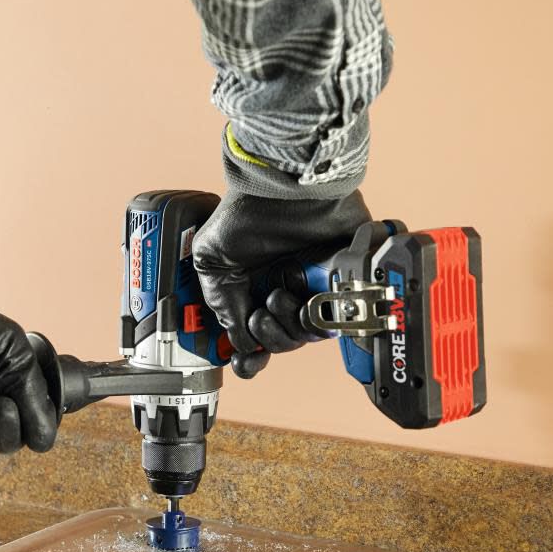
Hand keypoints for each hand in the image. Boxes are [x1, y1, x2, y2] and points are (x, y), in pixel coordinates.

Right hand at [192, 189, 370, 377]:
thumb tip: (240, 340)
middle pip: (282, 343)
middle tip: (260, 312)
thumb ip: (220, 302)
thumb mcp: (211, 259)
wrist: (284, 189)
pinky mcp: (340, 282)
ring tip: (279, 296)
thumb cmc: (247, 212)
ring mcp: (313, 289)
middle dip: (269, 336)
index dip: (249, 357)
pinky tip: (304, 299)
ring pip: (307, 336)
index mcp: (253, 292)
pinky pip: (337, 319)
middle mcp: (284, 293)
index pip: (254, 338)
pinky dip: (320, 318)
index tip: (243, 362)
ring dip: (290, 326)